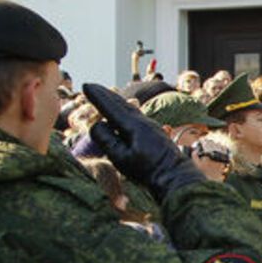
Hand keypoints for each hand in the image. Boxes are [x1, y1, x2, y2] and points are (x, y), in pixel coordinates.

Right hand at [84, 84, 204, 201]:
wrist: (176, 177)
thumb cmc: (147, 171)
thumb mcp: (121, 158)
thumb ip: (106, 139)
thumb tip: (98, 124)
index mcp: (133, 126)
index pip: (110, 107)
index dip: (97, 96)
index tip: (85, 85)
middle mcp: (143, 122)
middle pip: (121, 104)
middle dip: (105, 95)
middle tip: (91, 86)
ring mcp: (151, 127)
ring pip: (130, 109)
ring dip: (116, 101)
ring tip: (105, 96)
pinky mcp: (155, 134)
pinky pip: (137, 116)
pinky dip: (126, 110)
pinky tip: (125, 113)